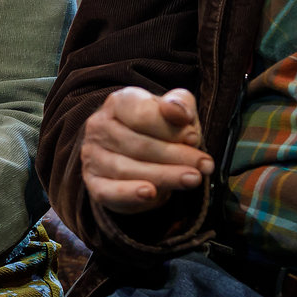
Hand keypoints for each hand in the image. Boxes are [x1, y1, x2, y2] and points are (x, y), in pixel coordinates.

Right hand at [80, 87, 214, 214]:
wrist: (137, 154)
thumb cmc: (158, 128)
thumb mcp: (174, 109)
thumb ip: (180, 105)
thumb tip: (180, 114)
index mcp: (118, 102)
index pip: (141, 113)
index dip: (170, 127)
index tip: (194, 137)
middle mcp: (99, 127)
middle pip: (138, 144)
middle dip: (175, 155)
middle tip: (204, 165)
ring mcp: (93, 156)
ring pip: (127, 169)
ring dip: (164, 176)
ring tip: (192, 180)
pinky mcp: (94, 184)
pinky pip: (109, 192)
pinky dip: (129, 193)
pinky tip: (150, 194)